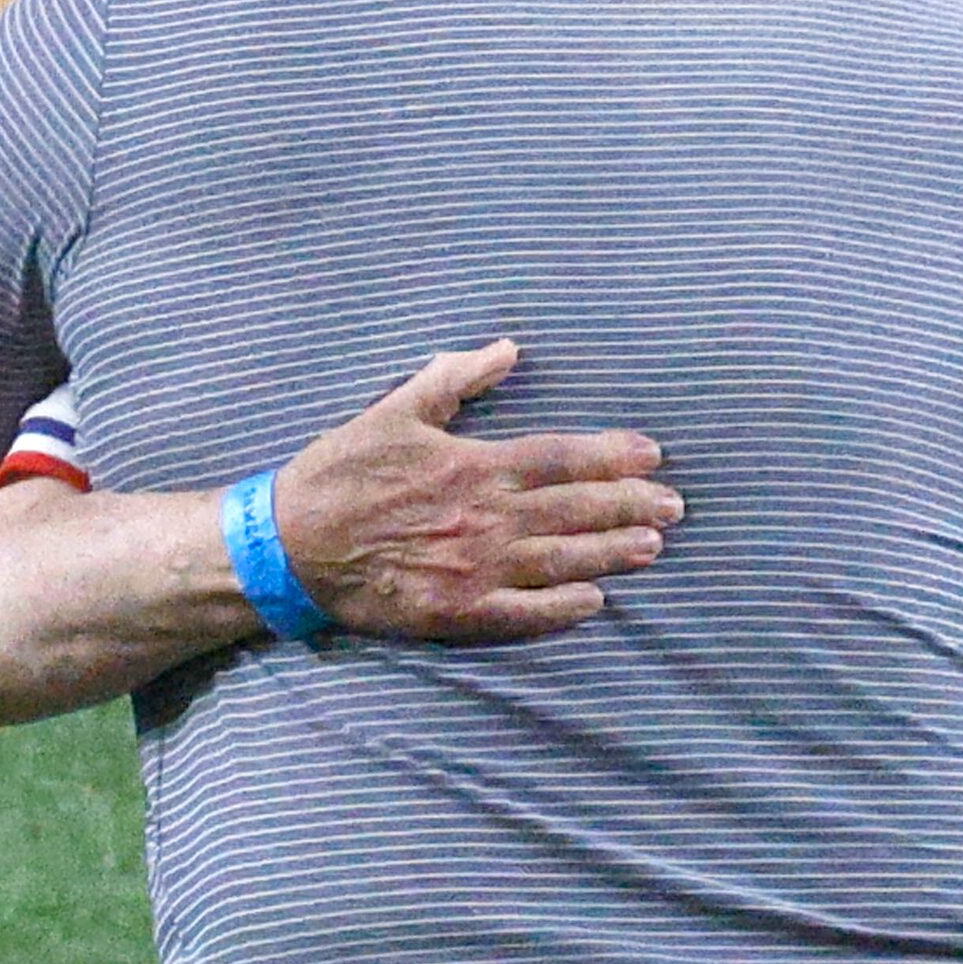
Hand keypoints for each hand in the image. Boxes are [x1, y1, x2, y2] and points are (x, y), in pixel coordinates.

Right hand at [276, 339, 680, 642]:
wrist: (288, 545)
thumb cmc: (340, 471)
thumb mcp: (394, 409)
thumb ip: (456, 377)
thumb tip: (508, 349)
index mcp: (473, 464)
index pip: (562, 457)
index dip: (613, 456)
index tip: (653, 455)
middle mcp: (484, 517)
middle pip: (575, 509)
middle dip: (631, 505)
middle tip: (674, 507)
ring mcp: (474, 569)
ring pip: (561, 560)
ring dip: (611, 552)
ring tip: (652, 547)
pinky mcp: (455, 612)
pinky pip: (523, 614)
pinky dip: (562, 609)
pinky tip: (595, 602)